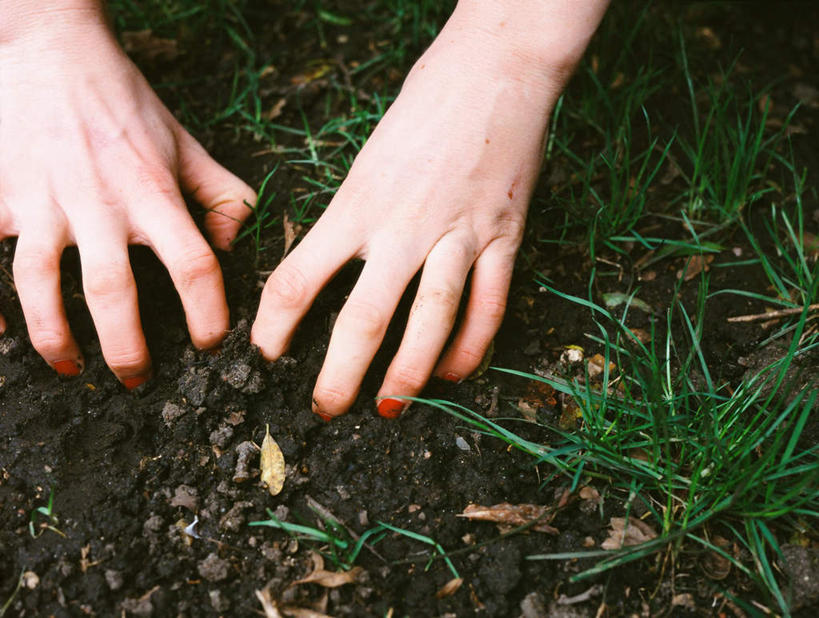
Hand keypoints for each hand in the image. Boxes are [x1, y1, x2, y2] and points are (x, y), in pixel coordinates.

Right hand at [0, 6, 255, 385]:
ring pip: (39, 282)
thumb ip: (222, 197)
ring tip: (71, 367)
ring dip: (54, 335)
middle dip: (126, 346)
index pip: (193, 264)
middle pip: (112, 289)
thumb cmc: (126, 105)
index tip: (210, 342)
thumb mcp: (188, 145)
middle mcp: (98, 200)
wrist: (52, 49)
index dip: (208, 312)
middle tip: (137, 378)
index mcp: (152, 191)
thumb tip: (233, 249)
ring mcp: (41, 199)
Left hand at [251, 5, 587, 418]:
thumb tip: (335, 268)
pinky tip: (454, 374)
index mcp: (358, 203)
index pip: (300, 278)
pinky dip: (472, 347)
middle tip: (323, 408)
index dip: (274, 326)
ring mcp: (458, 234)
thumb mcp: (369, 161)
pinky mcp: (504, 237)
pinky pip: (488, 305)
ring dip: (407, 374)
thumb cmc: (425, 107)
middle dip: (339, 375)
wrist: (496, 69)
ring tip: (388, 408)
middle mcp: (403, 226)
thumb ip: (352, 217)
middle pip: (364, 318)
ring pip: (430, 320)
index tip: (264, 353)